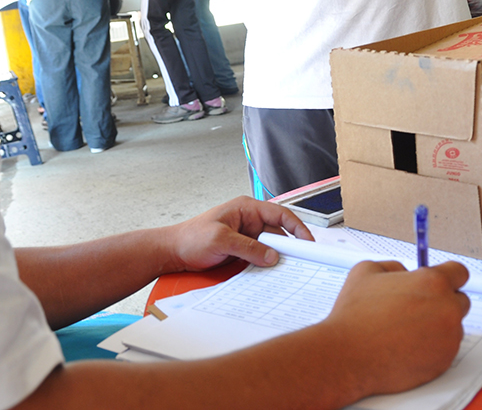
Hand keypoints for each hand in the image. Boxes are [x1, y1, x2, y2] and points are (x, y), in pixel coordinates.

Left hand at [164, 197, 313, 272]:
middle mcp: (249, 220)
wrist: (172, 252)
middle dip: (290, 246)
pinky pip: (261, 256)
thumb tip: (273, 256)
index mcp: (247, 208)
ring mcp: (247, 235)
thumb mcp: (221, 240)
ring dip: (278, 257)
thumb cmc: (191, 238)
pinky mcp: (242, 250)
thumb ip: (249, 247)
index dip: (297, 227)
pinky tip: (271, 273)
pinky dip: (267, 264)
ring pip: (271, 246)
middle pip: (279, 232)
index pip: (280, 215)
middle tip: (302, 262)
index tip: (308, 242)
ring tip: (288, 270)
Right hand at [322, 261, 470, 395]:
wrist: (347, 356)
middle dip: (443, 302)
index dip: (447, 276)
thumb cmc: (355, 315)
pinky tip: (408, 345)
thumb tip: (406, 272)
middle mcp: (447, 309)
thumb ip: (394, 266)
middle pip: (460, 301)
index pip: (459, 273)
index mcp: (433, 283)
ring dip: (438, 326)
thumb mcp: (367, 271)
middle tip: (418, 308)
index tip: (440, 281)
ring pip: (453, 327)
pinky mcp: (443, 362)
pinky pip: (445, 350)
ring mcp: (448, 338)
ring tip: (407, 330)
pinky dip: (432, 348)